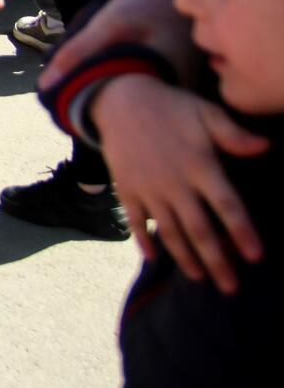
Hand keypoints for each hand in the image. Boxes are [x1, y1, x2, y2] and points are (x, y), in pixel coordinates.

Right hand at [87, 74, 265, 289]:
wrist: (120, 99)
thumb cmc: (171, 107)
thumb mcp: (205, 113)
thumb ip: (234, 134)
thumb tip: (266, 147)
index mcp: (199, 166)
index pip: (227, 206)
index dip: (242, 232)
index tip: (255, 257)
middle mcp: (174, 183)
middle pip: (200, 230)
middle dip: (217, 261)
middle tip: (231, 288)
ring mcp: (148, 188)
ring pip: (169, 231)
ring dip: (185, 258)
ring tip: (200, 278)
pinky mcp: (126, 188)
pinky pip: (134, 220)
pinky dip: (142, 240)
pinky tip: (152, 258)